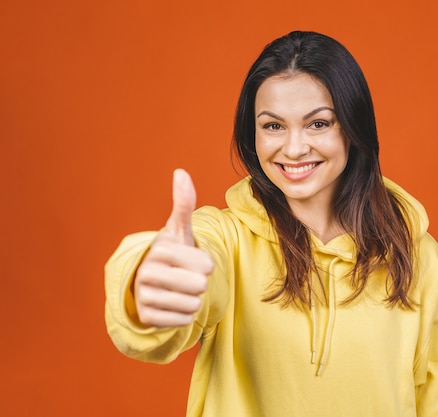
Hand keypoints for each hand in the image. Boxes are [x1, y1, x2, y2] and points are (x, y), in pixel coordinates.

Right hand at [134, 169, 213, 327]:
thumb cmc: (171, 254)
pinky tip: (172, 305)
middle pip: (200, 286)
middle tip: (185, 278)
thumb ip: (183, 203)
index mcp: (160, 249)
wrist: (149, 283)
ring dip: (192, 300)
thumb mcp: (179, 230)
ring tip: (178, 290)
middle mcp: (147, 271)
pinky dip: (184, 316)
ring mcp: (144, 296)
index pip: (207, 265)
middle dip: (199, 284)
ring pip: (193, 305)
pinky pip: (183, 321)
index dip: (206, 265)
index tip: (190, 261)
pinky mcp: (146, 317)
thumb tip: (180, 172)